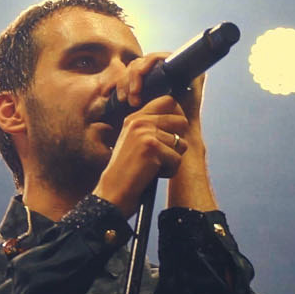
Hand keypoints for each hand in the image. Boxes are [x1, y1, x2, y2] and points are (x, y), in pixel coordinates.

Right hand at [94, 53, 194, 211]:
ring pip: (181, 144)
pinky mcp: (152, 147)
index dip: (177, 118)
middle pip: (181, 121)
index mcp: (134, 118)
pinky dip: (169, 171)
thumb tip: (181, 120)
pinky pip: (177, 159)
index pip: (168, 101)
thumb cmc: (128, 172)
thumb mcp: (134, 142)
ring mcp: (145, 133)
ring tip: (153, 167)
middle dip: (177, 142)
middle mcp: (139, 121)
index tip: (172, 134)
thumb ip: (152, 128)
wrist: (113, 192)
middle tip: (161, 155)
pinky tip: (152, 174)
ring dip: (172, 160)